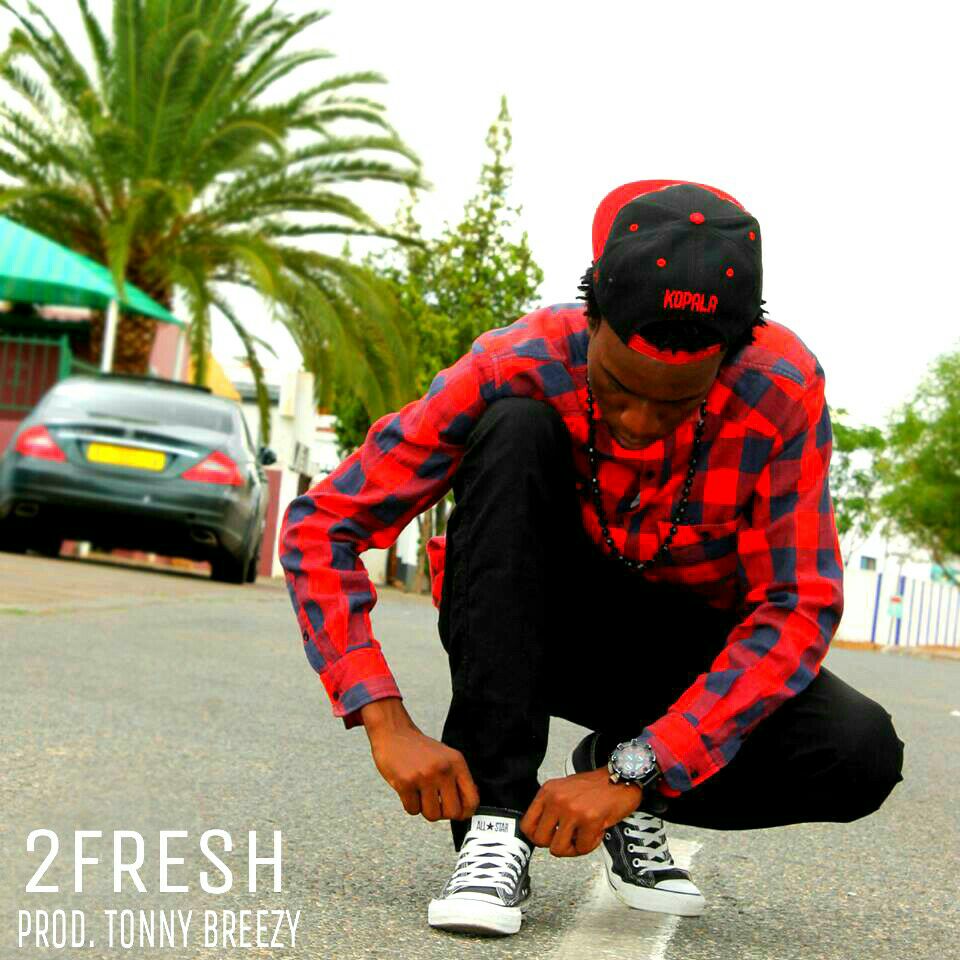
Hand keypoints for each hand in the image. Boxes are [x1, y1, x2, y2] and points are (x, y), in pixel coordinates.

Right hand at [360, 698, 479, 822]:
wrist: (394, 733)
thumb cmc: (420, 750)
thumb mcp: (446, 758)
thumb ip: (458, 780)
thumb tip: (468, 808)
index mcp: (456, 763)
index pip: (472, 800)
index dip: (465, 812)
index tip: (458, 812)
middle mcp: (443, 769)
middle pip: (452, 812)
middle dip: (443, 813)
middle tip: (435, 803)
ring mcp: (424, 776)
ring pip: (432, 815)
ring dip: (425, 810)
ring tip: (420, 794)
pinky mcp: (406, 783)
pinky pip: (413, 810)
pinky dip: (410, 805)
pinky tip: (408, 790)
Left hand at [520, 768, 642, 856]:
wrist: (621, 777)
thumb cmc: (595, 786)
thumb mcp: (564, 790)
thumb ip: (551, 808)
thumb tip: (541, 836)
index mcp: (548, 791)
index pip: (527, 825)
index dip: (537, 837)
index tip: (548, 838)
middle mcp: (557, 799)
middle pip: (540, 840)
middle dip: (556, 845)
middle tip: (569, 839)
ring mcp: (572, 809)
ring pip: (558, 849)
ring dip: (573, 848)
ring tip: (583, 836)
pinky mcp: (590, 819)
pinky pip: (582, 848)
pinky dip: (590, 844)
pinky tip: (597, 831)